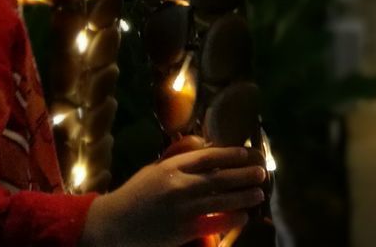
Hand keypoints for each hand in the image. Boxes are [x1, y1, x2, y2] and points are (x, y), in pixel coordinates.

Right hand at [79, 140, 267, 246]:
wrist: (113, 225)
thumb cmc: (136, 195)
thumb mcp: (154, 169)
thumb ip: (179, 158)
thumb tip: (205, 145)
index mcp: (171, 167)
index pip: (209, 157)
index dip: (232, 154)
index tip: (248, 153)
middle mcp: (178, 185)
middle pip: (219, 177)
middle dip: (244, 174)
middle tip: (261, 172)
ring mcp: (181, 209)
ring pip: (220, 199)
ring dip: (243, 196)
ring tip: (258, 193)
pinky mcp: (182, 230)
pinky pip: (213, 222)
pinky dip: (230, 218)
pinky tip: (243, 215)